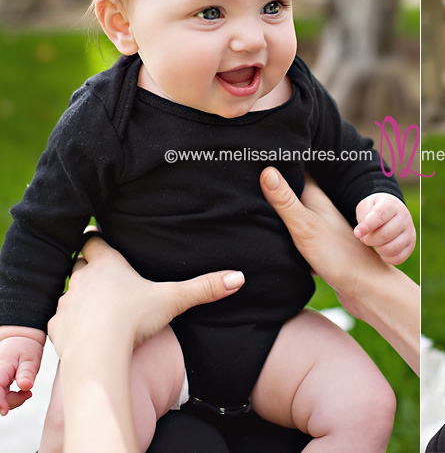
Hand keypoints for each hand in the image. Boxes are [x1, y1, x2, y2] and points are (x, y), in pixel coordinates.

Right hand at [0, 335, 42, 414]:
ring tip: (26, 391)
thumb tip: (26, 387)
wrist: (18, 341)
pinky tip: (20, 392)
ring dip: (11, 402)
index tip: (5, 411)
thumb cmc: (26, 348)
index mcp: (0, 368)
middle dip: (11, 402)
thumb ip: (27, 373)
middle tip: (28, 394)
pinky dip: (8, 400)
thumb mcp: (31, 358)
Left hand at [48, 236, 243, 355]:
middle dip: (89, 268)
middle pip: (79, 264)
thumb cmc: (133, 319)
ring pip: (69, 292)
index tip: (104, 240)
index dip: (97, 239)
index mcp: (107, 264)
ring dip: (81, 297)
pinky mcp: (57, 328)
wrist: (97, 354)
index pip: (92, 239)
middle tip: (107, 276)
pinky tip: (86, 332)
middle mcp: (81, 279)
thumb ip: (205, 288)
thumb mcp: (174, 300)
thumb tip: (239, 277)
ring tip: (98, 307)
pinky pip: (62, 320)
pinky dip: (72, 323)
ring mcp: (67, 303)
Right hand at [260, 168, 420, 372]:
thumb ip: (286, 201)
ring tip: (251, 193)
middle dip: (275, 179)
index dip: (280, 156)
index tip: (259, 145)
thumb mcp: (305, 226)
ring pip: (295, 206)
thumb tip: (267, 170)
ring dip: (278, 201)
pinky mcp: (317, 243)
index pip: (296, 169)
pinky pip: (295, 226)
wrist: (363, 288)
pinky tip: (269, 226)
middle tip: (247, 167)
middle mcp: (319, 208)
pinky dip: (283, 223)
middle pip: (293, 186)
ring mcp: (319, 225)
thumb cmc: (337, 256)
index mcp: (316, 198)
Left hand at [354, 193, 415, 264]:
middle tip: (364, 238)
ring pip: (391, 248)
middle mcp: (404, 217)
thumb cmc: (374, 209)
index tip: (357, 233)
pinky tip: (381, 249)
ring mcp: (410, 232)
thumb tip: (361, 234)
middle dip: (370, 240)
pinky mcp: (411, 245)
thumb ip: (363, 217)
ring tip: (374, 243)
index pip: (380, 216)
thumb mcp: (366, 206)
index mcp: (392, 205)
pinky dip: (386, 257)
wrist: (389, 211)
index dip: (367, 226)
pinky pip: (398, 258)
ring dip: (378, 249)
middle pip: (385, 235)